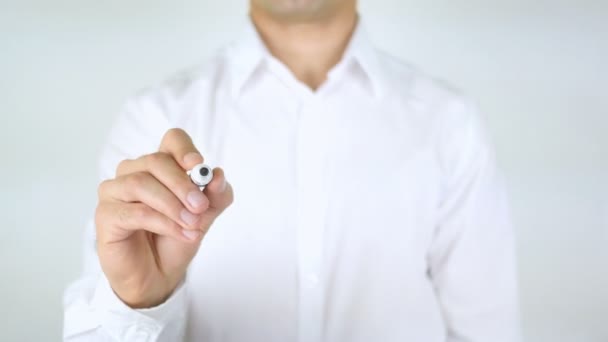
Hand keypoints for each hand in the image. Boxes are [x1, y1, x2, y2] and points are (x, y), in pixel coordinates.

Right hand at [95, 128, 233, 307]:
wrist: (159, 275)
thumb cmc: (176, 238)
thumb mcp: (205, 216)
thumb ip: (216, 196)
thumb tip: (218, 176)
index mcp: (160, 166)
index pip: (172, 140)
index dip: (184, 149)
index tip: (199, 166)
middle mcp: (133, 172)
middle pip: (156, 161)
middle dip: (182, 184)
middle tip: (201, 206)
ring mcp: (115, 192)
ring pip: (141, 183)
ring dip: (172, 205)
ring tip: (192, 224)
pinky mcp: (106, 215)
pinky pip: (135, 211)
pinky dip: (163, 222)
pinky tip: (181, 233)